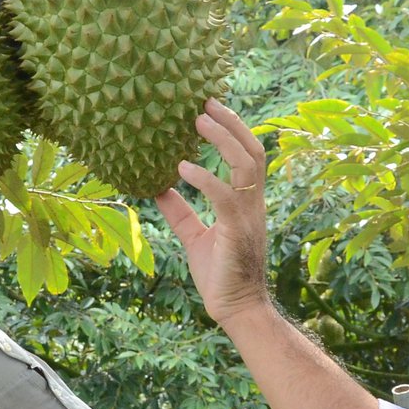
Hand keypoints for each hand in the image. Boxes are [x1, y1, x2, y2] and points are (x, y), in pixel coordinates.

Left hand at [152, 100, 275, 327]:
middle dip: (231, 122)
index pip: (248, 155)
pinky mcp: (237, 232)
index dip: (233, 129)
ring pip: (246, 165)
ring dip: (222, 139)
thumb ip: (179, 210)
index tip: (210, 106)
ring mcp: (248, 217)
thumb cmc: (219, 274)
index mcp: (246, 202)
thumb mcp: (194, 235)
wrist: (236, 309)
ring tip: (197, 121)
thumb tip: (156, 185)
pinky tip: (182, 168)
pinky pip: (225, 197)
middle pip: (253, 150)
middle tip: (204, 100)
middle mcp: (253, 204)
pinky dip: (205, 178)